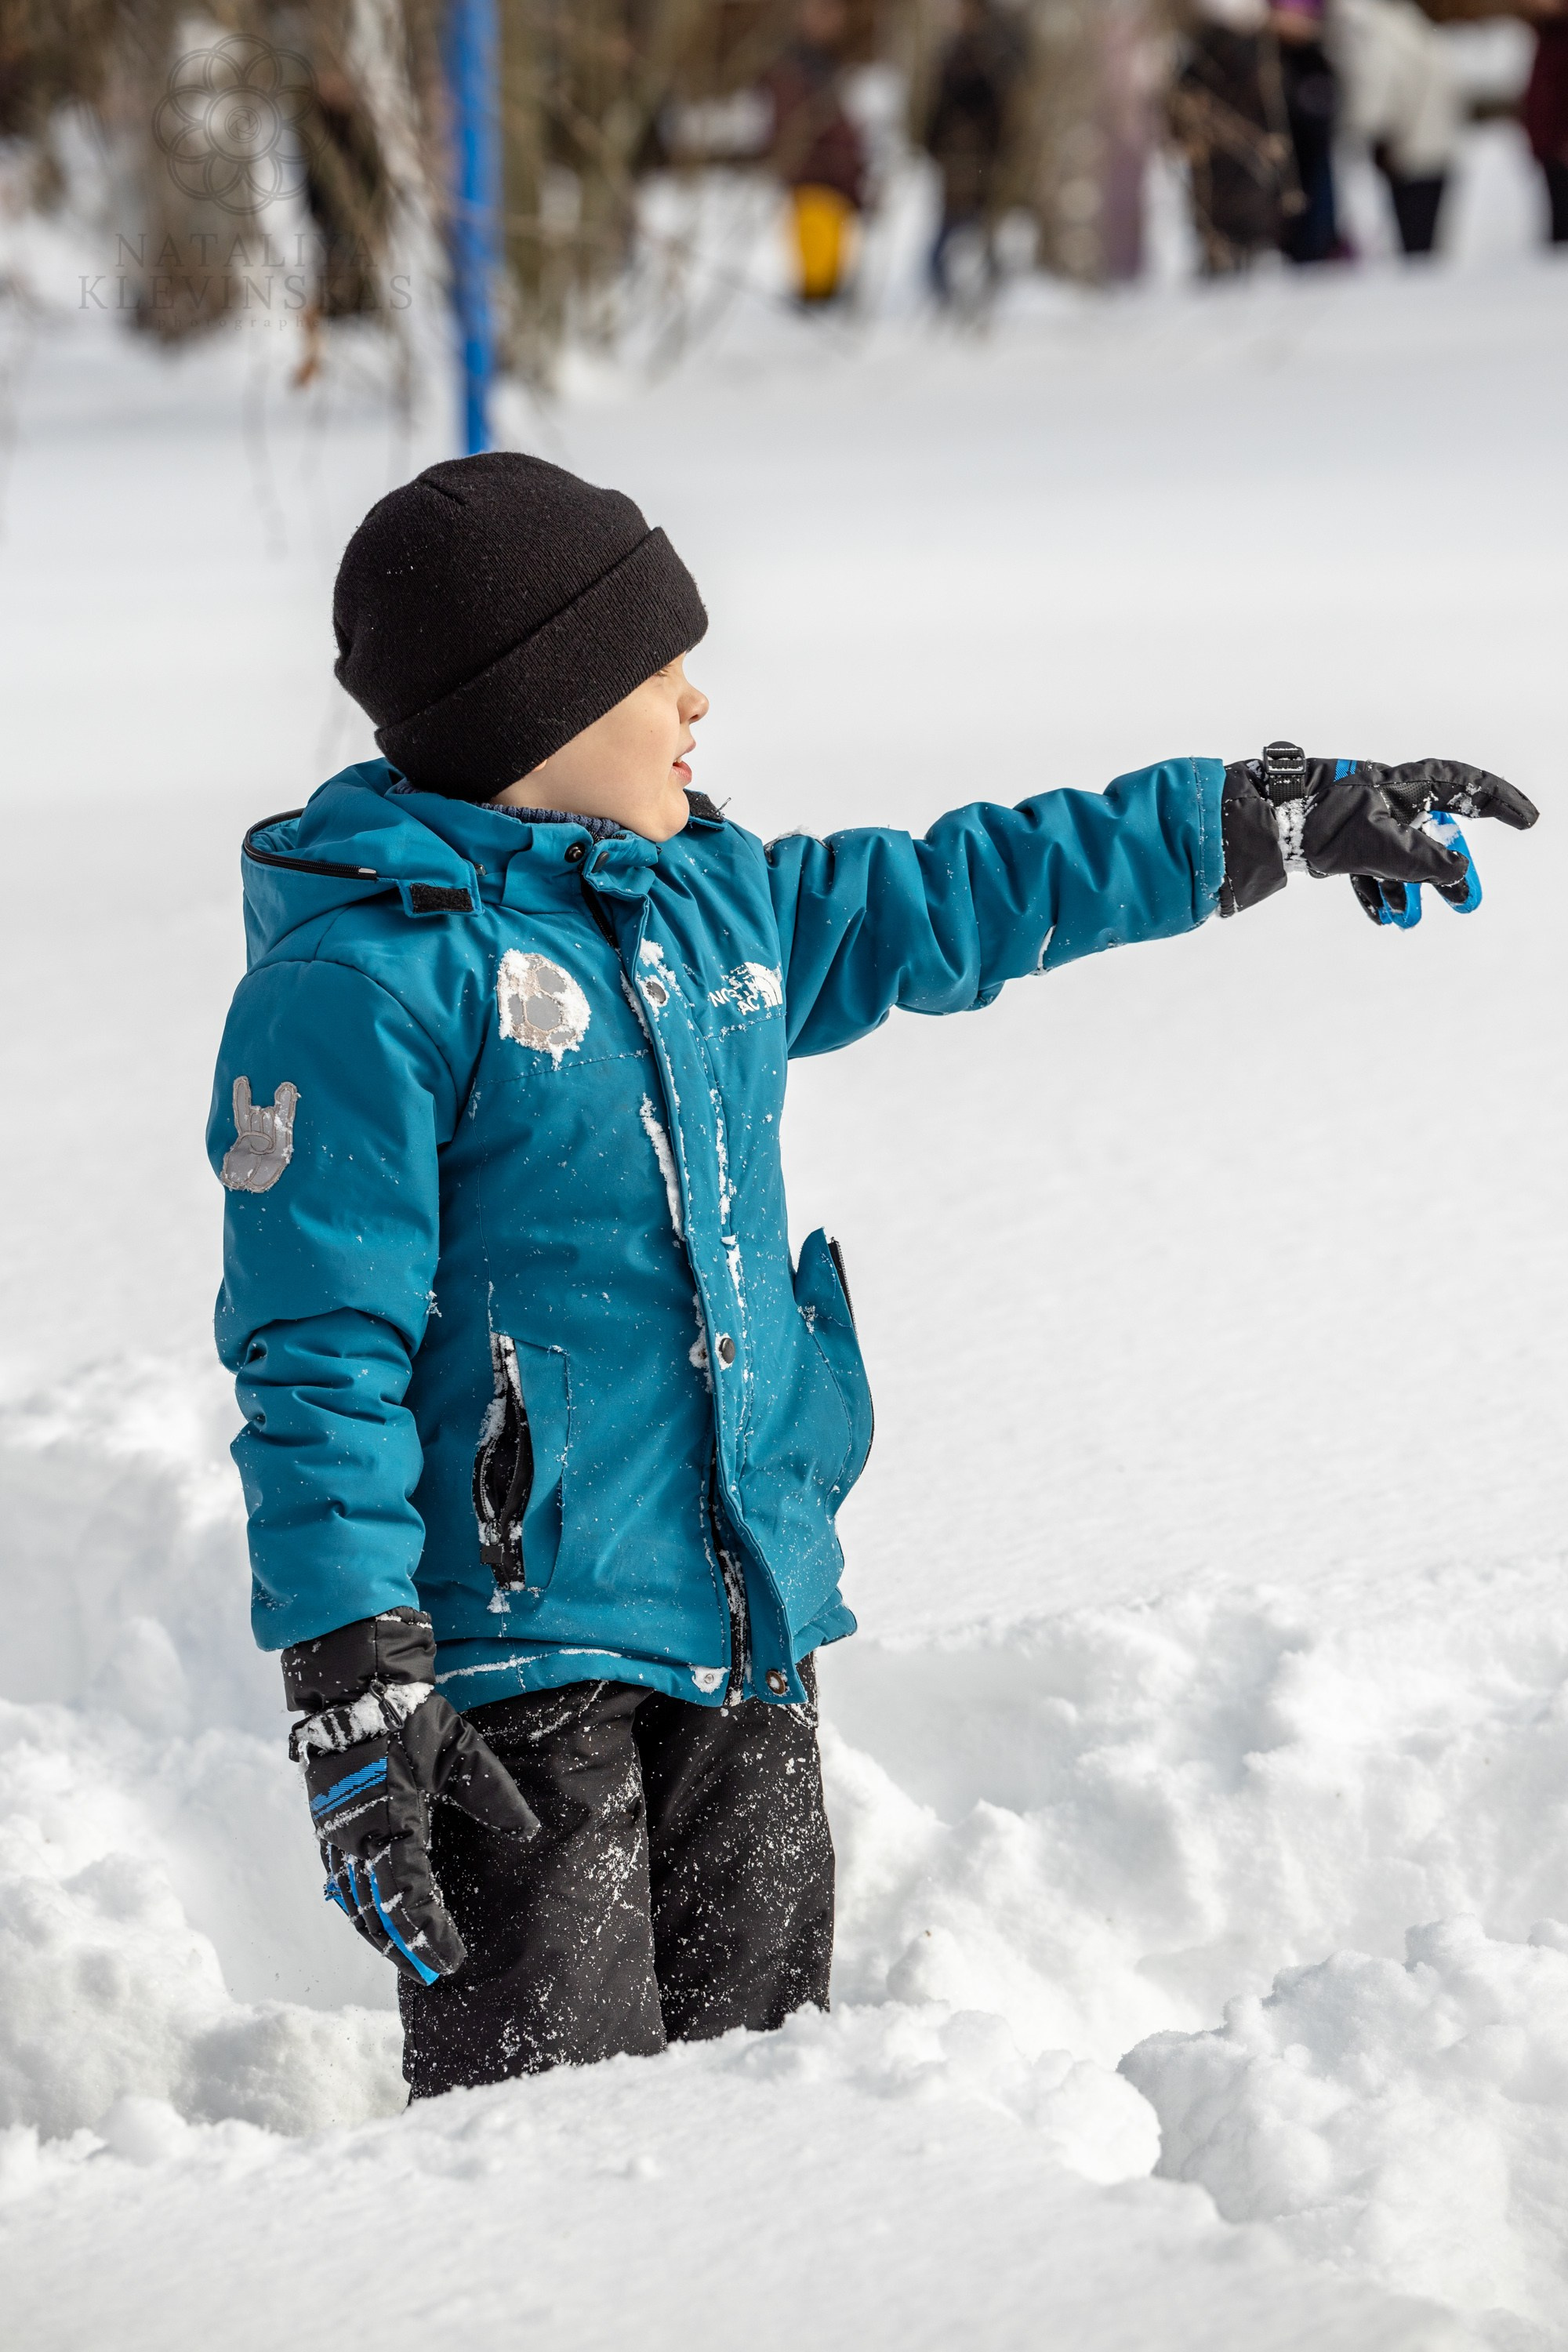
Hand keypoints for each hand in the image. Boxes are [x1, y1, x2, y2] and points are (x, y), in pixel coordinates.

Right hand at [283, 1608, 538, 1983]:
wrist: (351, 1688)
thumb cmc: (409, 1716)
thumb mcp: (459, 1748)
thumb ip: (493, 1792)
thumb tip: (531, 1828)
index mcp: (391, 1818)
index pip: (410, 1894)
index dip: (430, 1932)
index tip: (453, 1960)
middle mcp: (356, 1835)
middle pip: (377, 1912)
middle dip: (404, 1948)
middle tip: (433, 1975)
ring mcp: (336, 1835)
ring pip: (354, 1904)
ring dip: (379, 1937)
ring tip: (408, 1961)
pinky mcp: (327, 1829)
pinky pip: (341, 1885)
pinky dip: (360, 1912)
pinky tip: (376, 1925)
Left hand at [1220, 747, 1537, 923]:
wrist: (1265, 822)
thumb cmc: (1322, 822)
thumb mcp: (1381, 847)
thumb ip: (1422, 862)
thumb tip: (1456, 871)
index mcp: (1403, 786)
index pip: (1464, 787)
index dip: (1498, 802)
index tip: (1528, 821)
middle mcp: (1386, 798)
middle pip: (1432, 834)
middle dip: (1448, 872)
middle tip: (1466, 903)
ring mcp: (1361, 818)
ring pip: (1399, 856)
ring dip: (1410, 889)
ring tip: (1413, 920)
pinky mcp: (1337, 838)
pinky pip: (1367, 866)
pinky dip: (1377, 890)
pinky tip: (1384, 917)